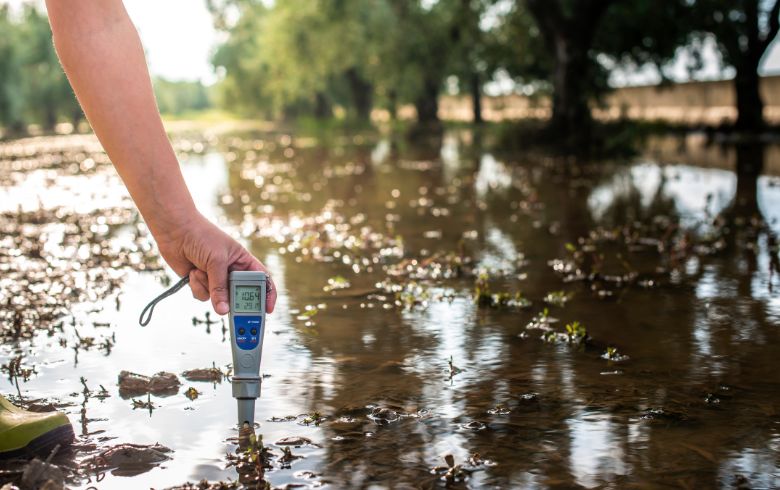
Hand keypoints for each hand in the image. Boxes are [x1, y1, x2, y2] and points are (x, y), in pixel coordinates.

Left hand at [154, 213, 276, 314]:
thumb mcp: (216, 260)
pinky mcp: (201, 282)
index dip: (267, 294)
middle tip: (229, 307)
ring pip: (219, 298)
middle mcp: (231, 271)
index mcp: (243, 261)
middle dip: (234, 301)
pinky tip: (192, 272)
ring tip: (200, 270)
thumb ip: (220, 287)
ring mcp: (216, 278)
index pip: (261, 279)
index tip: (268, 309)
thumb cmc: (201, 236)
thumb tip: (223, 310)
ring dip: (208, 287)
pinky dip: (196, 286)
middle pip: (240, 295)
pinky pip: (203, 296)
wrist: (175, 230)